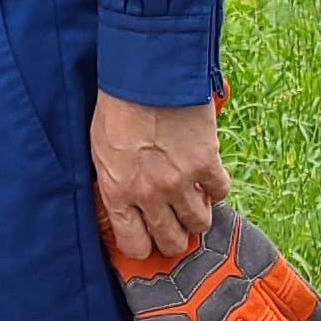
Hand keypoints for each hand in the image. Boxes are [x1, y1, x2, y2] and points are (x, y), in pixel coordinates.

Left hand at [91, 94, 228, 261]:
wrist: (145, 73)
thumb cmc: (117, 106)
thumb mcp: (100, 150)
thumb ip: (113, 182)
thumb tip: (123, 203)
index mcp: (117, 193)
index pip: (134, 246)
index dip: (144, 246)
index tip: (148, 239)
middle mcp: (149, 195)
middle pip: (171, 242)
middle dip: (174, 238)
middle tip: (175, 224)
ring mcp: (180, 181)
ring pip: (199, 223)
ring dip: (198, 216)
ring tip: (194, 202)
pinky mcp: (206, 162)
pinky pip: (220, 191)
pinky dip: (216, 187)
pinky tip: (208, 176)